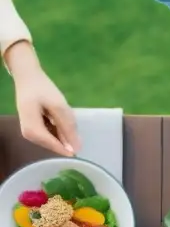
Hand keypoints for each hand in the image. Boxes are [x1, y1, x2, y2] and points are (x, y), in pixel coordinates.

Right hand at [6, 42, 78, 156]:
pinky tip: (57, 117)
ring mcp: (30, 133)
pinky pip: (51, 136)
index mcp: (32, 130)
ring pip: (54, 141)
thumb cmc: (43, 90)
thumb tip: (77, 149)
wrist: (28, 78)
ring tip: (60, 116)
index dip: (69, 149)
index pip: (54, 146)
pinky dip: (59, 130)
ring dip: (63, 133)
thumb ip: (68, 128)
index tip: (83, 149)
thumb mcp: (59, 107)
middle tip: (69, 121)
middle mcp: (29, 136)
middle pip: (54, 145)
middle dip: (66, 138)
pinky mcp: (34, 130)